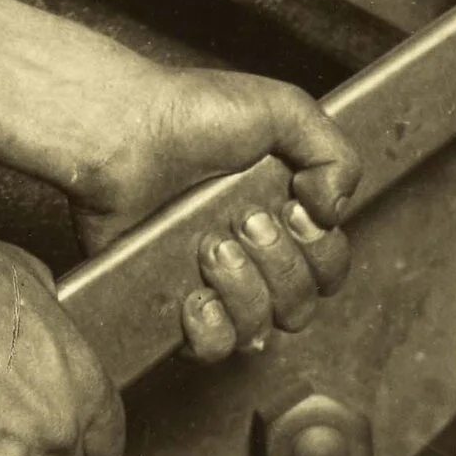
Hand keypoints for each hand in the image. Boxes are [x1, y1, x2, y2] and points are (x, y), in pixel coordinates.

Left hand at [71, 65, 358, 364]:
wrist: (119, 129)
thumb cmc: (189, 111)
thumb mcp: (283, 108)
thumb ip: (335, 154)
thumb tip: (336, 211)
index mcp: (281, 213)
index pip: (329, 264)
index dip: (321, 249)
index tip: (295, 210)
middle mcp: (250, 251)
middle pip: (302, 301)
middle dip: (281, 263)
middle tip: (244, 220)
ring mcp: (208, 279)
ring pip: (260, 327)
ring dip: (245, 289)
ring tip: (210, 245)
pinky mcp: (167, 299)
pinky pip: (210, 347)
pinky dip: (211, 330)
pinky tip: (196, 294)